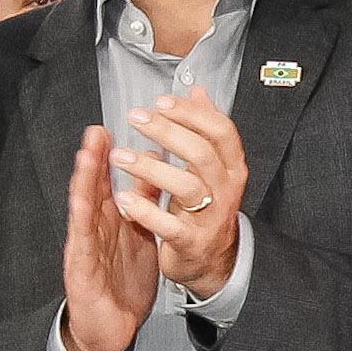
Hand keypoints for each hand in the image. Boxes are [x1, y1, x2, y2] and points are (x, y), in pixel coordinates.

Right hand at [62, 125, 157, 350]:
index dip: (111, 155)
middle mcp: (95, 229)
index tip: (114, 127)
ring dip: (84, 181)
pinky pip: (84, 242)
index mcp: (110, 220)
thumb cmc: (121, 280)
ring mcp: (86, 247)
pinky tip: (80, 203)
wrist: (110, 325)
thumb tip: (152, 165)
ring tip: (86, 156)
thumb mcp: (137, 235)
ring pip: (83, 209)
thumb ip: (142, 201)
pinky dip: (82, 220)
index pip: (108, 182)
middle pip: (92, 189)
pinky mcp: (83, 269)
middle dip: (94, 159)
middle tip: (97, 131)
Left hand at [109, 90, 248, 299]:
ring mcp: (210, 216)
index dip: (191, 114)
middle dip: (167, 132)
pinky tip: (124, 197)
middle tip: (136, 119)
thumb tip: (197, 91)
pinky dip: (145, 210)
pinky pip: (169, 224)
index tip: (161, 102)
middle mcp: (226, 189)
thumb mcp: (213, 166)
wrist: (212, 259)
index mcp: (231, 167)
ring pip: (187, 186)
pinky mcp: (191, 240)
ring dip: (150, 168)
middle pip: (202, 153)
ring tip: (120, 156)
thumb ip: (204, 128)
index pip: (220, 131)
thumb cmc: (207, 206)